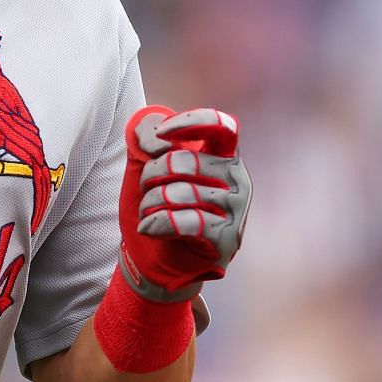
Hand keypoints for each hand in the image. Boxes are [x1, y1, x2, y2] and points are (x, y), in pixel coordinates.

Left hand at [117, 105, 251, 299]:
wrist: (160, 259)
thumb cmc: (160, 208)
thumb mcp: (148, 168)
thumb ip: (147, 139)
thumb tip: (155, 137)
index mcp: (225, 156)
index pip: (221, 125)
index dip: (190, 123)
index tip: (161, 134)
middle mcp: (237, 180)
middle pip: (185, 161)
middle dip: (151, 173)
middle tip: (144, 189)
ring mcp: (236, 210)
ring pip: (181, 193)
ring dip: (150, 203)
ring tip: (145, 212)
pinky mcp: (227, 238)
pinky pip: (188, 222)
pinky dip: (159, 223)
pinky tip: (148, 228)